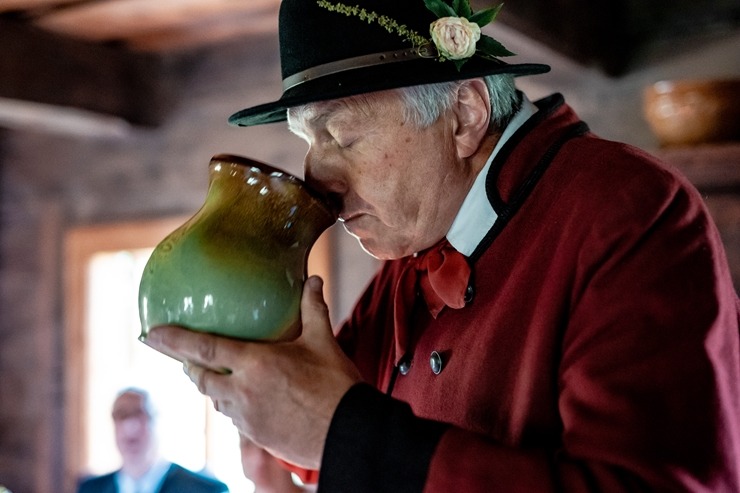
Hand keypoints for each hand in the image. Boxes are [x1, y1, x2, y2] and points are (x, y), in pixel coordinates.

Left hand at [142, 276, 362, 468]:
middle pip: (200, 378)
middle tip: (183, 356)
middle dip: (187, 365)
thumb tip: (312, 279)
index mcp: (255, 364)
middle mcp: (242, 391)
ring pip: (215, 399)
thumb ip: (313, 308)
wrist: (346, 432)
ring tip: (212, 374)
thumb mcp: (323, 341)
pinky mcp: (255, 434)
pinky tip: (243, 397)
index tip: (151, 334)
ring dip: (209, 385)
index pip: (203, 350)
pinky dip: (230, 402)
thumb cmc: (336, 386)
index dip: (173, 341)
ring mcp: (246, 416)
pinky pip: (233, 416)